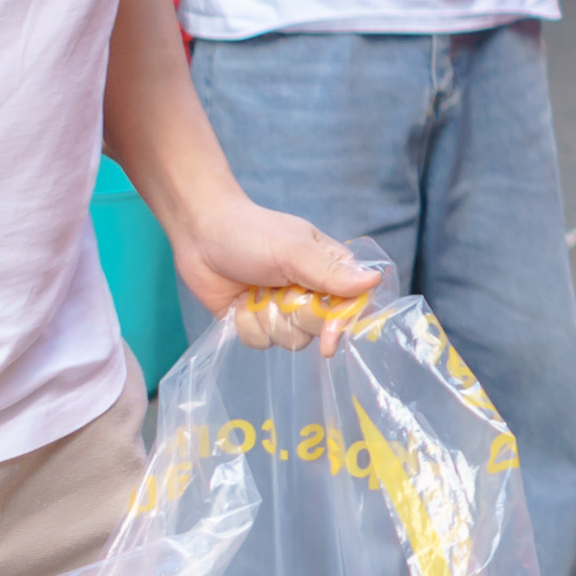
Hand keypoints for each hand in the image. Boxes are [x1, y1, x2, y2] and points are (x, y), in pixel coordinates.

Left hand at [177, 201, 380, 350]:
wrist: (200, 234)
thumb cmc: (251, 233)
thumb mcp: (294, 251)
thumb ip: (332, 273)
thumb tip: (374, 281)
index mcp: (331, 271)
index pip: (353, 306)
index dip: (342, 325)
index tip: (329, 339)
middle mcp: (311, 294)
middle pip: (320, 329)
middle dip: (293, 314)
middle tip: (278, 289)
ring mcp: (282, 311)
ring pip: (289, 339)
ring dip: (265, 319)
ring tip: (253, 292)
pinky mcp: (255, 322)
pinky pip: (260, 342)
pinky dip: (245, 324)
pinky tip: (239, 302)